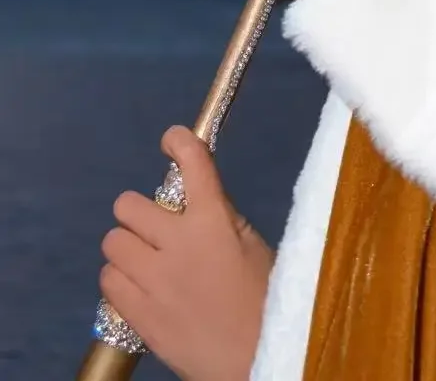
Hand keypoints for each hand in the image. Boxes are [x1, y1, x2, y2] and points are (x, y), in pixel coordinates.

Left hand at [99, 126, 273, 380]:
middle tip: (155, 227)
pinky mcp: (136, 314)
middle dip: (140, 212)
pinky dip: (119, 278)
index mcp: (213, 221)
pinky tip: (139, 286)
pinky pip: (107, 280)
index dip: (178, 143)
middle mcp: (177, 244)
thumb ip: (220, 217)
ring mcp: (152, 281)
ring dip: (128, 246)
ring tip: (145, 260)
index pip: (191, 164)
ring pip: (112, 242)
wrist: (254, 358)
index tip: (172, 141)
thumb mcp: (253, 246)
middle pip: (129, 205)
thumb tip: (193, 196)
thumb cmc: (263, 299)